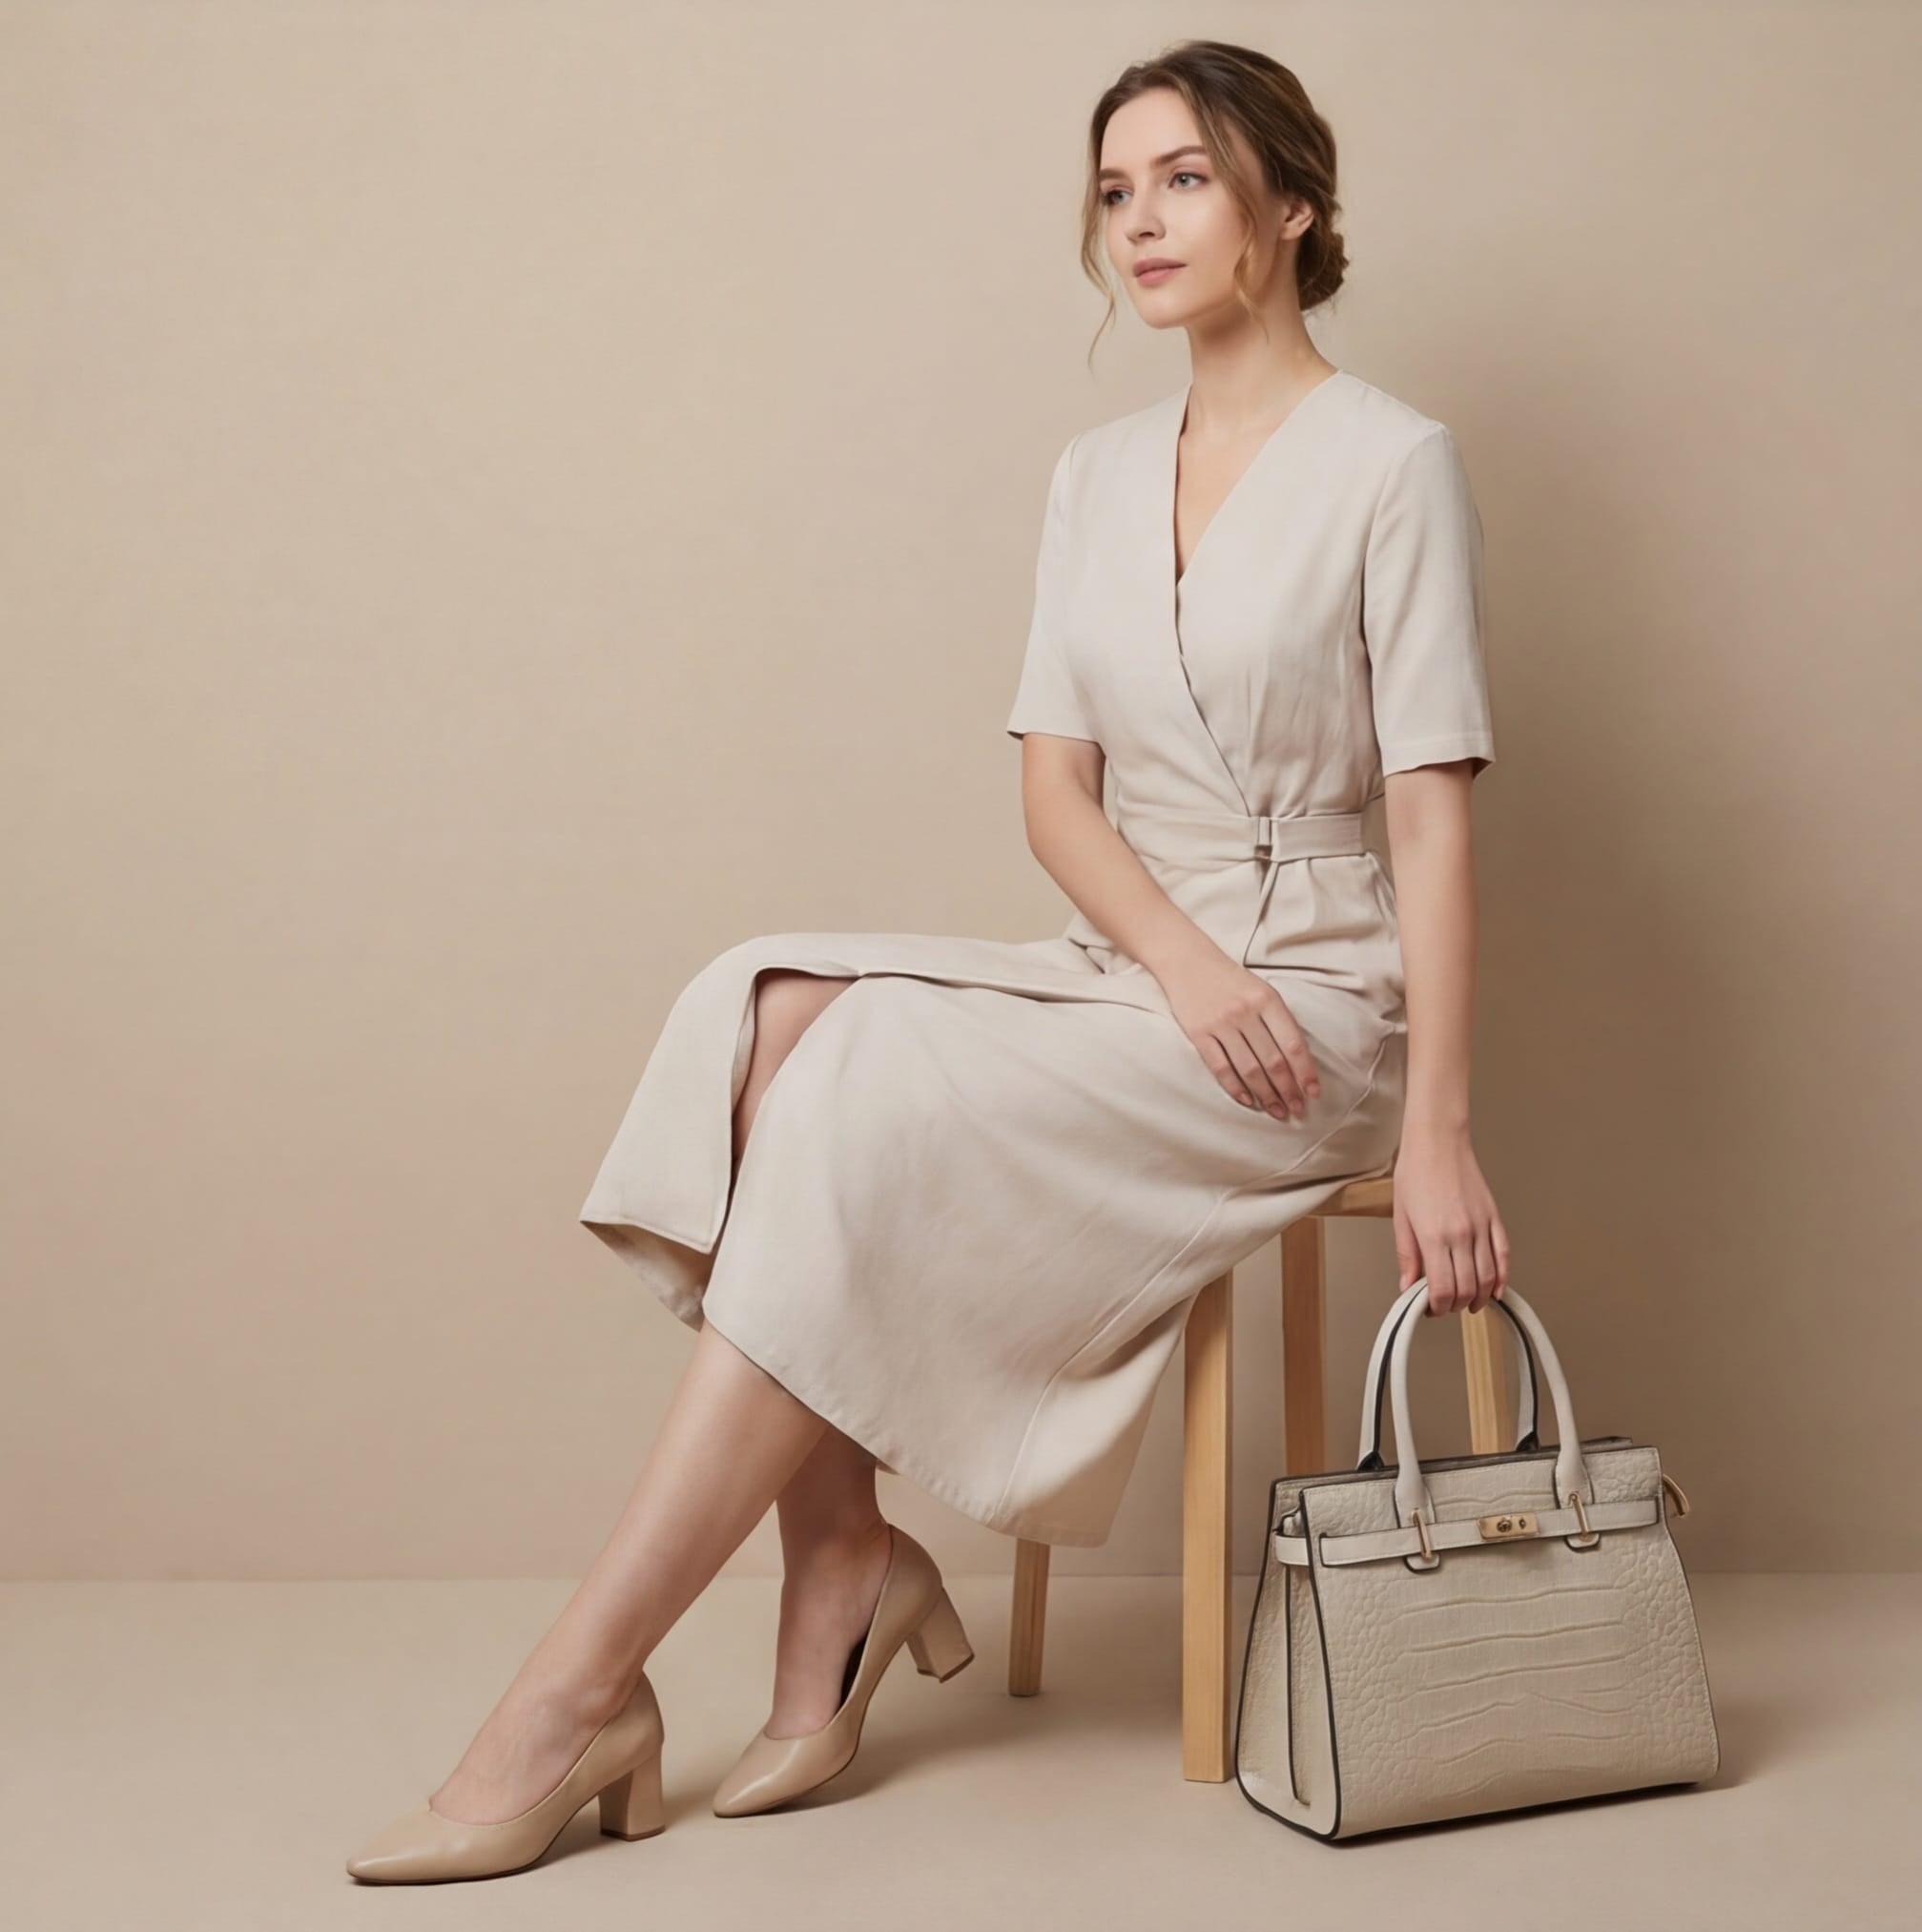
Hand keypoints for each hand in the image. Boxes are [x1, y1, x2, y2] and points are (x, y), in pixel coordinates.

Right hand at [1158, 949, 1321, 1121]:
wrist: (1188, 961)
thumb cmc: (1230, 979)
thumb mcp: (1261, 990)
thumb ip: (1278, 1019)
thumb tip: (1296, 1060)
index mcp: (1268, 999)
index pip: (1293, 1044)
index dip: (1305, 1072)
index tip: (1313, 1092)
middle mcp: (1246, 1012)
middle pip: (1273, 1061)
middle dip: (1288, 1090)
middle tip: (1297, 1109)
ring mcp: (1221, 1023)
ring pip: (1249, 1069)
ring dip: (1265, 1095)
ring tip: (1276, 1110)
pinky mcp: (1199, 1033)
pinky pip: (1220, 1067)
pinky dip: (1235, 1088)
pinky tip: (1247, 1100)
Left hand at [1393, 1123, 1508, 1314]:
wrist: (1437, 1142)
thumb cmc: (1415, 1173)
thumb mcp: (1401, 1217)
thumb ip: (1407, 1256)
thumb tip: (1408, 1287)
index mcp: (1434, 1236)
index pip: (1443, 1289)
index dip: (1437, 1307)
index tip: (1429, 1308)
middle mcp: (1462, 1234)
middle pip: (1467, 1288)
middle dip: (1456, 1305)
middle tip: (1444, 1305)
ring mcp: (1482, 1227)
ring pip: (1488, 1277)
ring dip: (1478, 1297)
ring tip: (1467, 1302)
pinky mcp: (1494, 1218)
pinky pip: (1504, 1255)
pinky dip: (1501, 1277)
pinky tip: (1494, 1290)